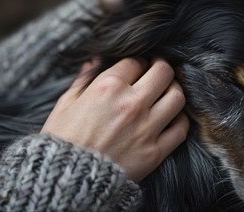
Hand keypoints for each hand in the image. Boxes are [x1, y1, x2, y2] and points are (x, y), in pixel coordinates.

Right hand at [41, 58, 188, 181]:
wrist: (68, 180)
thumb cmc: (63, 140)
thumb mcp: (66, 105)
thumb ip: (83, 80)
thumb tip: (94, 62)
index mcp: (108, 88)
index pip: (136, 62)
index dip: (138, 62)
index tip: (138, 67)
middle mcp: (131, 104)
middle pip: (163, 72)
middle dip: (161, 68)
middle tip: (157, 72)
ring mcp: (146, 128)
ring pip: (177, 97)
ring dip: (173, 91)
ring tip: (166, 93)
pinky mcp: (155, 152)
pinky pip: (180, 129)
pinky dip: (179, 120)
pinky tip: (170, 118)